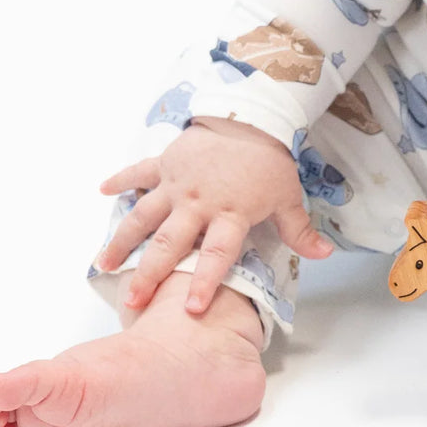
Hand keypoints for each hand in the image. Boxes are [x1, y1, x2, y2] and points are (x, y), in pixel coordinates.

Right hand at [93, 117, 333, 314]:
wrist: (254, 116)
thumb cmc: (271, 162)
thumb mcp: (288, 198)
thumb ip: (300, 231)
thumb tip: (326, 255)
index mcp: (230, 214)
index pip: (217, 254)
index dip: (205, 281)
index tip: (192, 309)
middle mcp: (198, 203)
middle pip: (170, 243)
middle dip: (151, 273)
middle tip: (133, 300)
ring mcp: (178, 184)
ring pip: (144, 215)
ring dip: (123, 239)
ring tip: (104, 264)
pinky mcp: (167, 162)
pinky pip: (140, 172)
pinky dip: (120, 179)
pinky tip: (101, 190)